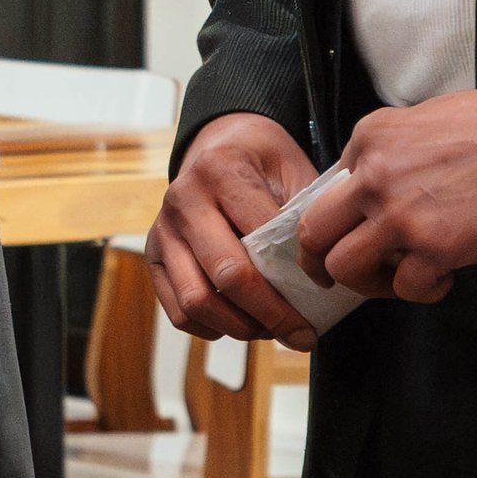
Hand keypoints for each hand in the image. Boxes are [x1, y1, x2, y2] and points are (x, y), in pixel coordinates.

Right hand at [145, 114, 319, 346]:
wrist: (218, 143)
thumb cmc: (262, 162)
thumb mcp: (293, 169)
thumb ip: (305, 214)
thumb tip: (321, 274)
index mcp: (220, 172)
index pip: (261, 237)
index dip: (298, 274)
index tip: (324, 292)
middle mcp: (183, 200)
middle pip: (226, 275)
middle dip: (271, 314)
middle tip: (302, 334)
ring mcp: (162, 229)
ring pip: (196, 300)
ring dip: (240, 327)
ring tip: (271, 330)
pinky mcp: (152, 255)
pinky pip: (177, 310)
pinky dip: (211, 328)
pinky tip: (240, 322)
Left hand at [306, 87, 476, 303]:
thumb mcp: (421, 121)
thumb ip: (388, 153)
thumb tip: (371, 188)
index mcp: (368, 139)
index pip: (327, 190)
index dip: (340, 218)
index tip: (356, 232)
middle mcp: (372, 175)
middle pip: (314, 231)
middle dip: (317, 260)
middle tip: (331, 274)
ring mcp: (399, 213)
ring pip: (344, 268)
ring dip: (366, 283)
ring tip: (395, 279)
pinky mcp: (434, 247)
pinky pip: (406, 288)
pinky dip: (422, 292)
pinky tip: (444, 278)